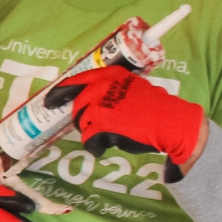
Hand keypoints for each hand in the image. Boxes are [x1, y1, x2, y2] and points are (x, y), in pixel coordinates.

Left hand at [48, 65, 206, 166]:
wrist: (172, 122)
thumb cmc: (156, 108)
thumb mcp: (132, 88)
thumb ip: (112, 89)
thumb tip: (90, 98)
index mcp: (109, 74)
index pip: (75, 81)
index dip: (59, 93)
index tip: (49, 102)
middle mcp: (101, 87)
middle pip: (77, 107)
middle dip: (83, 120)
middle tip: (95, 128)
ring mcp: (100, 105)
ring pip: (83, 124)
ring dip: (93, 133)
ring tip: (111, 136)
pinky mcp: (103, 125)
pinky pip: (89, 140)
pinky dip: (96, 147)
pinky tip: (106, 147)